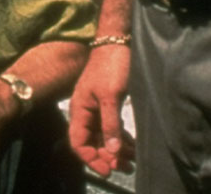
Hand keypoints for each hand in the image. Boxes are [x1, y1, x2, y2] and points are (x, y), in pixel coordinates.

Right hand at [67, 45, 134, 176]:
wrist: (118, 41)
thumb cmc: (111, 65)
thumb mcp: (110, 96)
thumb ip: (110, 123)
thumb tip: (111, 151)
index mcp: (80, 110)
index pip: (78, 142)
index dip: (90, 158)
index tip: (107, 168)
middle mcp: (86, 112)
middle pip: (92, 142)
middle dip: (107, 157)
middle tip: (125, 167)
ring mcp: (98, 108)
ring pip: (104, 136)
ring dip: (116, 150)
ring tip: (132, 162)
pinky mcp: (109, 104)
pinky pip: (112, 128)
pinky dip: (121, 138)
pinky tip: (132, 147)